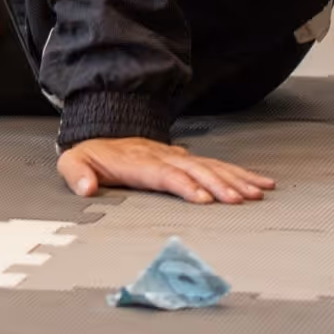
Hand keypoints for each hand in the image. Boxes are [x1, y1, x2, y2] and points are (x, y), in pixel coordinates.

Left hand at [59, 137, 273, 204]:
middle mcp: (161, 156)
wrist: (103, 133)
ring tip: (256, 192)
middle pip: (193, 169)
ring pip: (210, 166)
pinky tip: (260, 183)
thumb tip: (86, 188)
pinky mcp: (187, 159)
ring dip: (234, 179)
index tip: (203, 198)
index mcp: (136, 162)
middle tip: (238, 199)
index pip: (164, 173)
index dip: (184, 184)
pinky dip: (240, 173)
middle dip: (217, 184)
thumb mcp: (73, 162)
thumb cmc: (91, 154)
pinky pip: (217, 165)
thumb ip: (76, 175)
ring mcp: (176, 156)